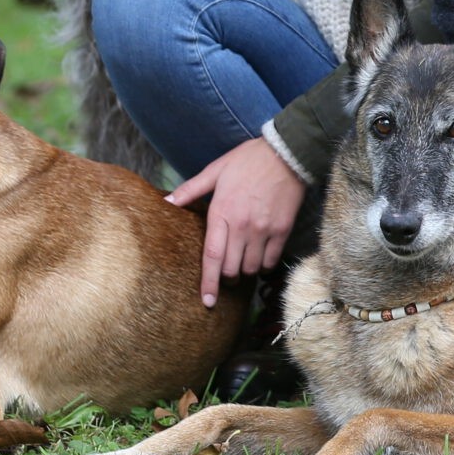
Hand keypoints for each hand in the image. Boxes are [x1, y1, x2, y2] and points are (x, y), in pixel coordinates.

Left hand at [169, 136, 305, 305]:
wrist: (287, 152)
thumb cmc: (248, 160)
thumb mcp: (216, 169)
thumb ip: (191, 189)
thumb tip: (166, 201)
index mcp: (222, 212)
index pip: (211, 256)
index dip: (208, 282)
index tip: (207, 301)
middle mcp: (242, 225)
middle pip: (231, 268)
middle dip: (226, 277)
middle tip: (226, 274)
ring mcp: (263, 229)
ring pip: (251, 268)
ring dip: (245, 271)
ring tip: (243, 263)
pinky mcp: (282, 229)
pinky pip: (271, 260)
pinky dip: (264, 265)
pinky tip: (261, 258)